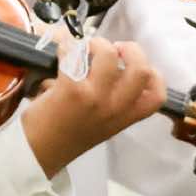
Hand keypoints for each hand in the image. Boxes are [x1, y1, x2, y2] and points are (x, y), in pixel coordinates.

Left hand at [20, 38, 166, 177]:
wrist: (38, 152)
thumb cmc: (66, 135)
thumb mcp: (100, 123)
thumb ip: (112, 99)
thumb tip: (108, 63)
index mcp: (125, 118)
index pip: (157, 96)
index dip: (154, 75)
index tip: (135, 66)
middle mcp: (115, 109)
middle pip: (141, 70)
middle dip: (131, 49)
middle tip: (114, 49)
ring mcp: (95, 98)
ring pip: (108, 54)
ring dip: (96, 44)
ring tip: (83, 50)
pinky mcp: (72, 90)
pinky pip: (75, 54)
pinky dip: (67, 47)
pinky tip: (61, 52)